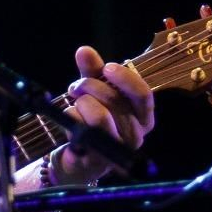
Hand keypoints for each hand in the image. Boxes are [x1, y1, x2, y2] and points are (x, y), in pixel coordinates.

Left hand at [56, 46, 155, 183]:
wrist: (77, 158)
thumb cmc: (92, 121)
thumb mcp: (94, 92)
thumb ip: (92, 72)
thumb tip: (84, 50)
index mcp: (142, 117)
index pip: (143, 95)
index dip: (125, 78)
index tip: (106, 67)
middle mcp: (135, 135)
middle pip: (115, 101)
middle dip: (91, 85)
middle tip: (76, 85)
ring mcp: (117, 150)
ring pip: (100, 116)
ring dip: (82, 101)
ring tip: (74, 100)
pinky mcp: (96, 160)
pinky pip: (82, 130)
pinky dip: (72, 116)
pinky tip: (69, 117)